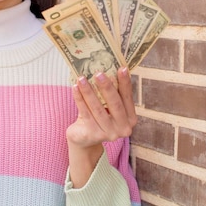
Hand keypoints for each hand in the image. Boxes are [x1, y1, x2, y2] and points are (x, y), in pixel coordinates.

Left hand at [65, 67, 136, 186]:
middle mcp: (123, 128)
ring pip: (98, 109)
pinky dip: (79, 99)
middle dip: (106, 87)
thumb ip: (112, 92)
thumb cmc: (98, 116)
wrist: (84, 138)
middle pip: (115, 104)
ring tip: (81, 78)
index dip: (125, 83)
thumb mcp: (108, 106)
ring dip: (88, 92)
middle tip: (99, 73)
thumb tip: (108, 67)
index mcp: (131, 119)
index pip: (128, 98)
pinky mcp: (93, 135)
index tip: (122, 68)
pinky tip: (75, 88)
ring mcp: (108, 134)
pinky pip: (85, 114)